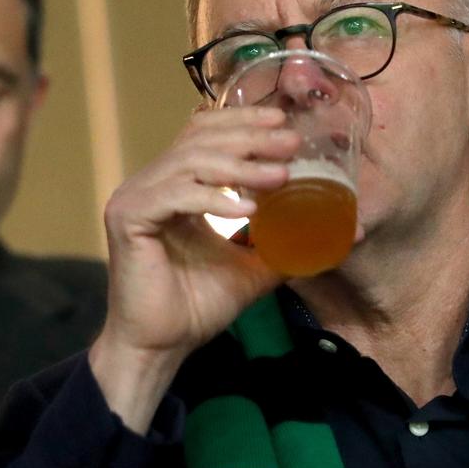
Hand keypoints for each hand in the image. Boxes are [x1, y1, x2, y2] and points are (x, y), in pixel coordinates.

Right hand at [90, 105, 299, 431]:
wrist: (162, 345)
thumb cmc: (198, 305)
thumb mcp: (254, 265)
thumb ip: (284, 241)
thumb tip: (340, 232)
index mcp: (175, 184)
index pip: (205, 134)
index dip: (243, 121)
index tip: (283, 122)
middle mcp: (151, 183)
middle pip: (201, 139)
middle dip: (250, 137)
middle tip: (291, 142)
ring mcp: (136, 196)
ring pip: (191, 162)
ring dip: (241, 166)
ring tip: (281, 175)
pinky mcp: (128, 217)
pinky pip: (176, 195)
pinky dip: (214, 199)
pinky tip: (249, 209)